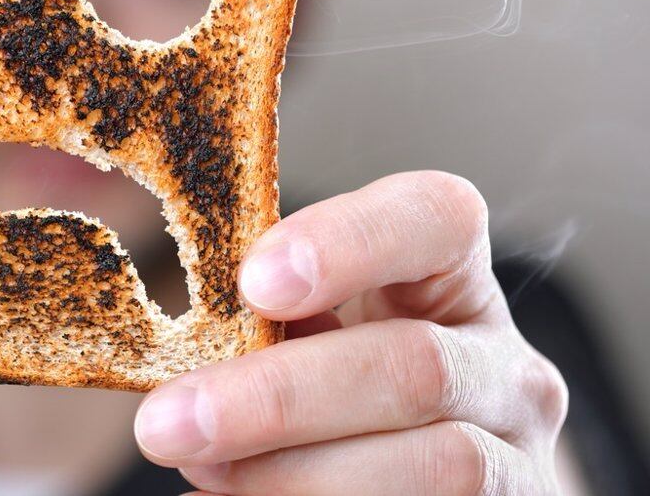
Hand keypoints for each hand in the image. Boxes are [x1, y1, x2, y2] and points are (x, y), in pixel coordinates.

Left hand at [134, 171, 568, 494]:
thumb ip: (274, 319)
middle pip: (416, 367)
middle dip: (279, 398)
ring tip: (199, 468)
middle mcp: (508, 365)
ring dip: (294, 474)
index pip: (436, 217)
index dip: (348, 241)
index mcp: (455, 275)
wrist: (415, 475)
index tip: (253, 284)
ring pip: (434, 464)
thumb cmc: (338, 377)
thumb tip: (187, 347)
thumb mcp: (314, 329)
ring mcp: (520, 457)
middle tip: (167, 422)